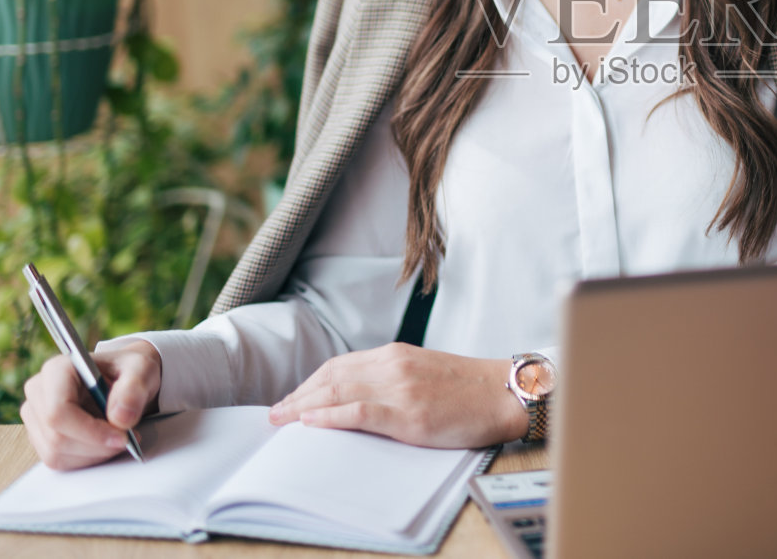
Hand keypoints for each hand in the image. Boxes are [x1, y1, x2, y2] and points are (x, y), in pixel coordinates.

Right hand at [20, 340, 161, 469]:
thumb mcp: (142, 370)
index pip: (58, 412)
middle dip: (96, 446)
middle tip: (126, 439)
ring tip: (118, 438)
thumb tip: (120, 418)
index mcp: (57, 369)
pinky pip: (58, 460)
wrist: (126, 378)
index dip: (89, 431)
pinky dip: (86, 459)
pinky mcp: (40, 435)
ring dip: (93, 454)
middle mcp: (39, 391)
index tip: (121, 437)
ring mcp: (36, 415)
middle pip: (56, 437)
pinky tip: (104, 444)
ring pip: (55, 453)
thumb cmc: (130, 370)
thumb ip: (134, 390)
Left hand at [269, 343, 526, 448]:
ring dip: (303, 407)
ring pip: (338, 391)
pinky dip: (331, 416)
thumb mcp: (424, 372)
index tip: (291, 398)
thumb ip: (393, 377)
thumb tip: (360, 394)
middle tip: (274, 414)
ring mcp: (400, 388)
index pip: (339, 365)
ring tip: (281, 420)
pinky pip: (360, 411)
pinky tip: (312, 422)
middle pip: (332, 377)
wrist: (503, 393)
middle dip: (298, 396)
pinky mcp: (409, 413)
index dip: (310, 382)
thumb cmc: (468, 388)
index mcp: (395, 354)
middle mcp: (393, 365)